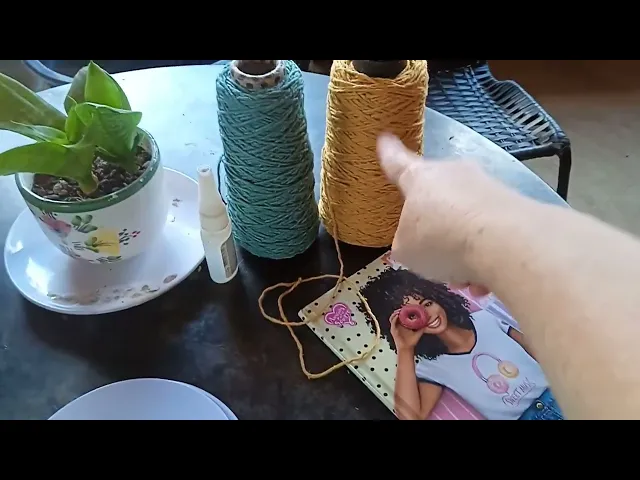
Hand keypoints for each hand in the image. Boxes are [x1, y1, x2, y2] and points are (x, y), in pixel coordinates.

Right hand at [377, 133, 522, 287]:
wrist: (505, 242)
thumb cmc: (441, 239)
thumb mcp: (406, 251)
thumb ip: (406, 242)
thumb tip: (417, 242)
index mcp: (419, 179)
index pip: (398, 163)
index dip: (389, 153)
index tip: (385, 139)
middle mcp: (453, 174)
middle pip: (438, 193)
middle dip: (435, 218)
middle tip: (433, 248)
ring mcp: (487, 186)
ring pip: (466, 216)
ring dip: (462, 243)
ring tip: (463, 275)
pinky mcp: (515, 204)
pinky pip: (491, 231)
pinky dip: (486, 253)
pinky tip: (486, 279)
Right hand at [390, 310, 426, 349]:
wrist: (407, 348)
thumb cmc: (412, 341)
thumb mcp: (418, 332)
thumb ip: (422, 327)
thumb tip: (427, 322)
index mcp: (403, 324)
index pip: (402, 315)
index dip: (404, 310)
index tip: (407, 306)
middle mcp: (398, 324)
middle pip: (396, 314)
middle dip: (399, 310)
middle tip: (403, 307)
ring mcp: (395, 327)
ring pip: (393, 317)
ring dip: (396, 313)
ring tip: (400, 310)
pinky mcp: (393, 330)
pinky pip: (392, 322)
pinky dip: (394, 318)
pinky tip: (398, 315)